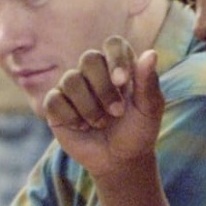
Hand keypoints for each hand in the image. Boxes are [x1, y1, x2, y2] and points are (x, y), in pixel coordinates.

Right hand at [41, 37, 165, 180]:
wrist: (119, 161)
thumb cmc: (137, 132)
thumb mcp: (149, 109)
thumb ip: (149, 82)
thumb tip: (151, 53)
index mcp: (118, 66)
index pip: (113, 44)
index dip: (116, 58)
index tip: (122, 81)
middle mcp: (92, 72)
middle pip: (89, 59)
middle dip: (103, 88)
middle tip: (116, 112)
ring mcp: (72, 88)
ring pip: (70, 80)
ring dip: (89, 107)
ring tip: (100, 123)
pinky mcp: (55, 105)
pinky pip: (54, 100)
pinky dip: (70, 116)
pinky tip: (81, 126)